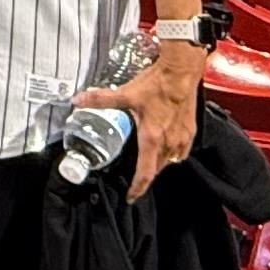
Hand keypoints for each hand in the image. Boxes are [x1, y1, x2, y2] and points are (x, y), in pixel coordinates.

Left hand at [77, 43, 206, 202]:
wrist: (181, 72)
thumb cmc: (157, 84)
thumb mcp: (126, 93)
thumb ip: (101, 99)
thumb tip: (79, 100)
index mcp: (151, 138)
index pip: (145, 173)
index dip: (137, 188)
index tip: (131, 197)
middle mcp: (168, 142)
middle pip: (157, 169)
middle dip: (146, 175)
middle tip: (136, 178)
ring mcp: (182, 138)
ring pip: (170, 161)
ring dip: (159, 164)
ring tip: (149, 161)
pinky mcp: (191, 130)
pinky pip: (182, 151)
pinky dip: (173, 153)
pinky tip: (167, 146)